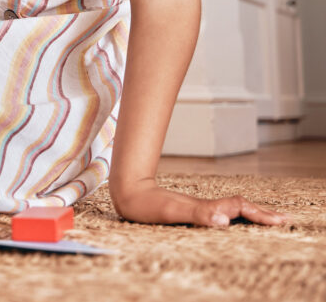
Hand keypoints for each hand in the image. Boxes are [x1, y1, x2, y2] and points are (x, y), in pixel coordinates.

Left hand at [112, 180, 287, 226]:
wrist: (127, 191)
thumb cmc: (147, 205)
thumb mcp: (172, 211)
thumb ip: (199, 213)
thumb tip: (225, 219)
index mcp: (205, 207)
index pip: (239, 208)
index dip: (259, 214)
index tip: (279, 220)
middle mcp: (204, 206)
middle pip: (239, 206)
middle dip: (262, 213)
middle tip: (284, 219)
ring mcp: (198, 207)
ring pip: (231, 208)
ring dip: (251, 213)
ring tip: (269, 218)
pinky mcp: (190, 210)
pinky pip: (219, 212)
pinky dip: (235, 215)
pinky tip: (236, 218)